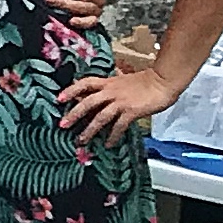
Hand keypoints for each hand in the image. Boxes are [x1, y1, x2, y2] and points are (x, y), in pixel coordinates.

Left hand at [57, 66, 173, 143]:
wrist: (163, 81)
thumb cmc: (147, 80)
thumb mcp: (124, 78)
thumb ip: (114, 82)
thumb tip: (107, 80)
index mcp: (108, 82)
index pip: (84, 83)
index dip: (71, 90)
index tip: (59, 98)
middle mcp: (111, 91)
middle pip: (87, 102)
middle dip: (74, 114)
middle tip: (63, 125)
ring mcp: (121, 101)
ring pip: (100, 116)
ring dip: (89, 129)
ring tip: (81, 140)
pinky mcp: (131, 111)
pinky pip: (118, 125)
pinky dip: (112, 136)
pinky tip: (108, 144)